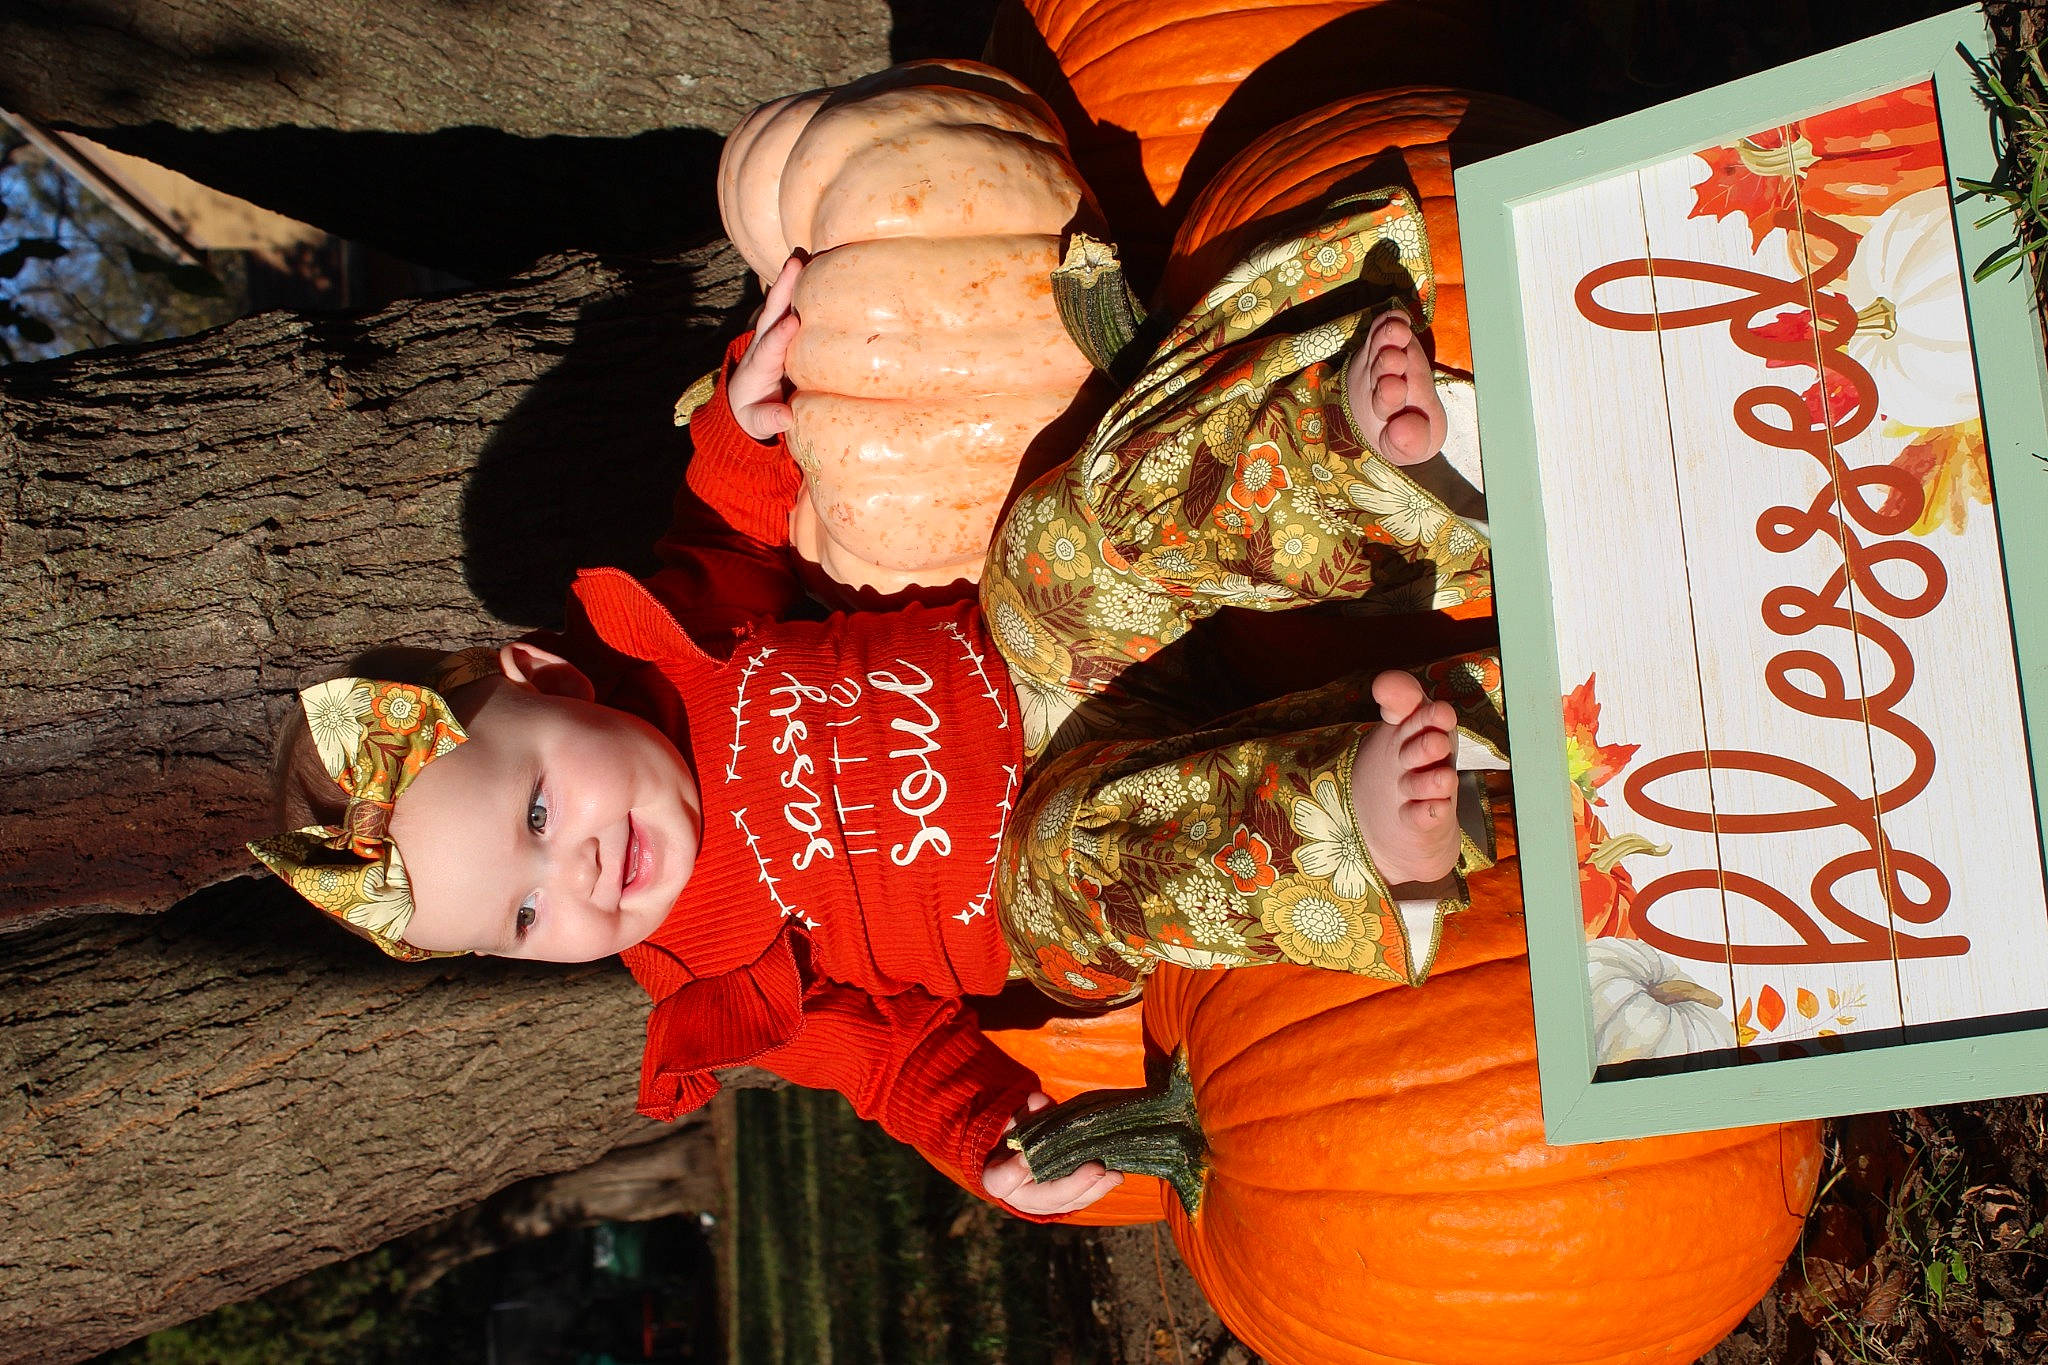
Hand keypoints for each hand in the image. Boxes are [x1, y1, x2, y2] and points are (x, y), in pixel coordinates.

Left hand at [731, 254, 802, 440]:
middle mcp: (763, 345)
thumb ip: (767, 420)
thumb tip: (784, 417)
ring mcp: (771, 336)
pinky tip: (814, 267)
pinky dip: (800, 288)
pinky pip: (791, 307)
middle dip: (782, 289)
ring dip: (790, 280)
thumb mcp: (756, 424)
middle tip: (795, 263)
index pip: (769, 349)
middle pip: (771, 313)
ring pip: (780, 304)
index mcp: (758, 368)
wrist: (743, 404)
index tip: (792, 322)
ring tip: (803, 254)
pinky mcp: (781, 334)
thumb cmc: (752, 416)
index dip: (780, 336)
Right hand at [982, 1091, 1123, 1217]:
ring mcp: (1044, 1205)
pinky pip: (1082, 1201)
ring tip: (1114, 1174)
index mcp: (999, 1178)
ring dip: (1094, 1189)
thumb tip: (1037, 1099)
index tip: (1026, 1159)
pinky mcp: (1064, 1204)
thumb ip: (1028, 1113)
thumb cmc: (1017, 1136)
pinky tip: (1115, 1176)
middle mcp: (1021, 1197)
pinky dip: (1100, 1189)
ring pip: (1069, 1203)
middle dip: (1073, 1184)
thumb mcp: (1018, 1122)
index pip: (1001, 1181)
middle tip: (1096, 1169)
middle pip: (1046, 1198)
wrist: (1019, 1157)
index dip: (1013, 1172)